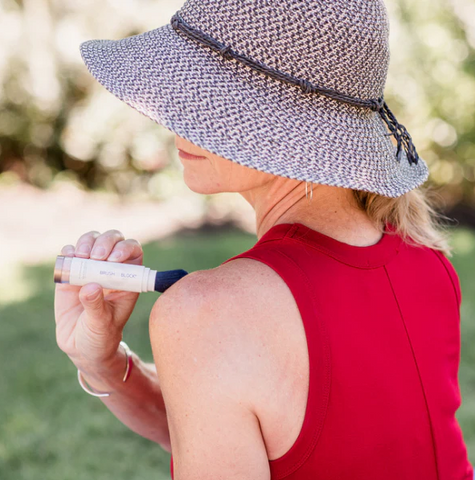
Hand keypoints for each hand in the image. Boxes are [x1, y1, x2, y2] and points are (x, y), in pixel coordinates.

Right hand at [54, 230, 142, 378]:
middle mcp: (111, 268)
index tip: (113, 259)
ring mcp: (91, 268)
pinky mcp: (71, 272)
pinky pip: (70, 253)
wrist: (81, 345)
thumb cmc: (101, 335)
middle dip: (105, 242)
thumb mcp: (101, 324)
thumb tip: (90, 287)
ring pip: (92, 240)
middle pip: (113, 240)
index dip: (125, 248)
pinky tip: (69, 257)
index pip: (133, 251)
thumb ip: (96, 306)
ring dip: (86, 243)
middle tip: (96, 257)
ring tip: (81, 257)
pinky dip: (69, 251)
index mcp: (127, 278)